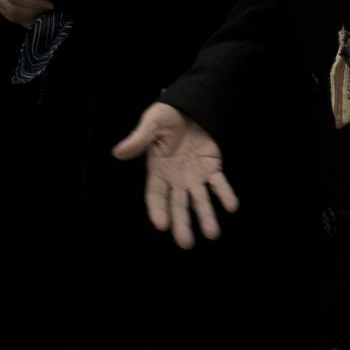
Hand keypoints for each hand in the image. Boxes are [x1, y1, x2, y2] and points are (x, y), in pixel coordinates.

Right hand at [0, 0, 54, 26]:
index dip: (32, 2)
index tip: (49, 3)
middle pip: (11, 8)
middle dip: (32, 12)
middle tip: (50, 10)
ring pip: (8, 14)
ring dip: (28, 17)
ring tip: (45, 14)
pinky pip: (7, 14)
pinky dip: (22, 18)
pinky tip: (36, 15)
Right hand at [112, 102, 237, 249]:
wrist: (189, 107)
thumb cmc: (165, 116)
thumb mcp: (151, 123)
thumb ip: (139, 139)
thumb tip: (118, 153)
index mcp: (158, 171)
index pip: (156, 196)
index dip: (158, 210)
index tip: (161, 225)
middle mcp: (176, 179)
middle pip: (178, 206)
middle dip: (182, 224)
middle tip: (186, 243)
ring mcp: (195, 176)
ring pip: (200, 200)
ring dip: (206, 216)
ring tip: (212, 233)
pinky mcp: (212, 168)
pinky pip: (220, 184)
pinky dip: (225, 194)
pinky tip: (231, 205)